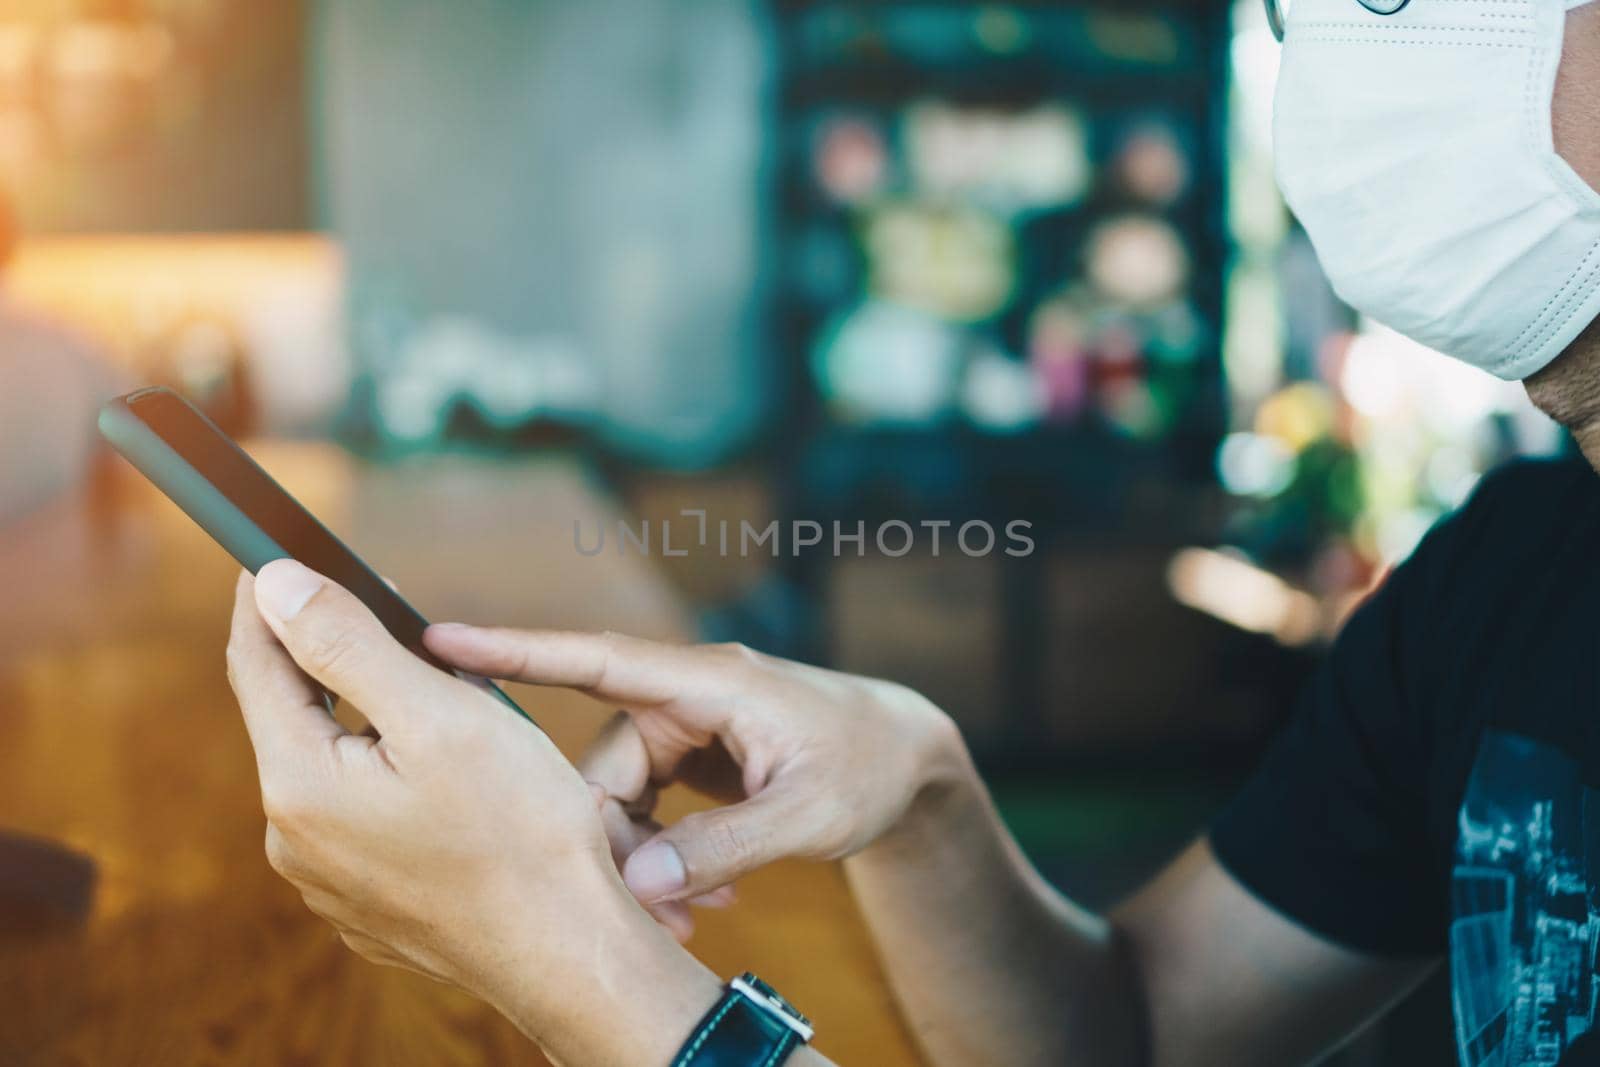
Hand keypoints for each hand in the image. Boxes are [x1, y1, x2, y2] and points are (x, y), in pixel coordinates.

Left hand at [225, 561, 721, 1064]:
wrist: (569, 952)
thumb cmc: (521, 832)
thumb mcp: (439, 715)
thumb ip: (346, 644)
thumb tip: (273, 583)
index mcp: (301, 784)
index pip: (256, 663)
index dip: (268, 599)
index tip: (275, 549)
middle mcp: (296, 839)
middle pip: (294, 716)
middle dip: (334, 660)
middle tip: (386, 614)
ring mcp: (329, 880)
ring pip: (333, 768)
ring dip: (369, 722)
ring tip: (439, 698)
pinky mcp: (367, 903)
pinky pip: (362, 817)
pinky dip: (390, 777)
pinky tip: (448, 777)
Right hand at [422, 626, 968, 937]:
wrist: (905, 759)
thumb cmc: (867, 768)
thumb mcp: (810, 813)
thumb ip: (725, 846)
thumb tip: (637, 884)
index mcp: (706, 682)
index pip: (594, 657)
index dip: (514, 650)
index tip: (436, 638)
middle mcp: (682, 696)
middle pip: (601, 766)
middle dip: (613, 842)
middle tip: (654, 914)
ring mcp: (683, 726)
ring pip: (617, 795)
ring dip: (642, 858)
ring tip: (698, 913)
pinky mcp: (688, 756)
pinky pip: (645, 807)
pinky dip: (663, 854)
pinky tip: (706, 894)